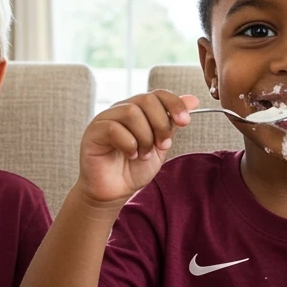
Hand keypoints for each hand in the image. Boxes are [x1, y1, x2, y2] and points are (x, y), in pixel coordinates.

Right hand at [77, 90, 199, 203]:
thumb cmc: (134, 169)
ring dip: (145, 137)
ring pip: (132, 112)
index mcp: (138, 110)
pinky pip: (114, 128)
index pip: (158, 94)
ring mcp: (105, 119)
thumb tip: (192, 100)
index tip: (185, 122)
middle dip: (161, 124)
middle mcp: (121, 110)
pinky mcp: (94, 132)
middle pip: (147, 99)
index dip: (175, 104)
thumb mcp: (160, 145)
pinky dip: (129, 144)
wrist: (114, 192)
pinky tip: (130, 155)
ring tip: (144, 154)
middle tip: (163, 146)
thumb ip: (172, 123)